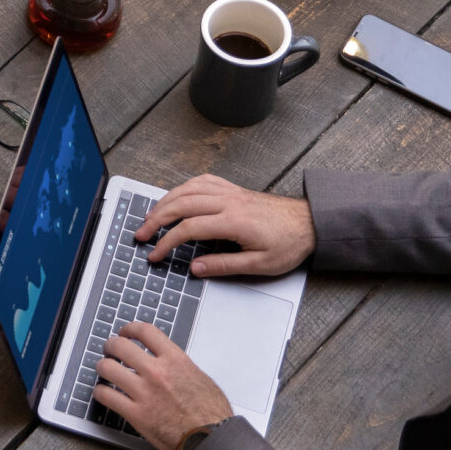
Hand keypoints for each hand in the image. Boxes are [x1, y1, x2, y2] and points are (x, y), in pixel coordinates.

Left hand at [92, 322, 234, 449]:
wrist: (211, 439)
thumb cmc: (210, 412)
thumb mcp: (199, 377)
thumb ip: (179, 365)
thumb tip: (167, 360)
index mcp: (175, 359)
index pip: (144, 331)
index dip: (129, 328)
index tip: (124, 332)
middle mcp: (157, 372)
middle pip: (120, 345)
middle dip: (110, 346)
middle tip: (109, 350)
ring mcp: (144, 392)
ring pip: (107, 368)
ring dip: (102, 367)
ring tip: (104, 370)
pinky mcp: (135, 414)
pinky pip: (106, 396)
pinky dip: (100, 392)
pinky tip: (103, 393)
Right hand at [134, 175, 314, 277]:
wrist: (310, 222)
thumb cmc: (289, 244)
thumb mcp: (259, 265)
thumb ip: (224, 266)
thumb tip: (195, 268)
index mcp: (233, 222)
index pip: (188, 228)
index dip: (167, 242)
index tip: (155, 254)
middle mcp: (228, 202)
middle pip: (181, 204)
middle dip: (156, 219)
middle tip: (140, 234)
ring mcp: (230, 193)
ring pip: (188, 189)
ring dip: (165, 201)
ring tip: (151, 216)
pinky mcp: (235, 189)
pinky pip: (203, 181)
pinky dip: (184, 187)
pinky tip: (177, 195)